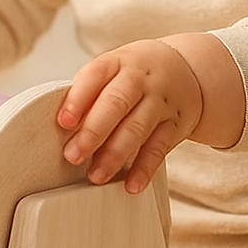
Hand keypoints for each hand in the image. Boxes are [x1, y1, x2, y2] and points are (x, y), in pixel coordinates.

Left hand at [57, 39, 203, 193]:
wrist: (186, 70)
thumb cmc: (135, 74)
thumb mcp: (112, 69)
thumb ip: (89, 92)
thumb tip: (61, 127)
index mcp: (116, 63)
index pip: (95, 75)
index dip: (78, 99)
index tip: (63, 122)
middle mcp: (139, 79)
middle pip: (116, 103)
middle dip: (93, 132)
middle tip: (74, 156)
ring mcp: (159, 102)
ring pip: (137, 128)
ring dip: (115, 154)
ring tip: (96, 175)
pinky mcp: (175, 124)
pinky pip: (159, 148)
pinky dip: (145, 168)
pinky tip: (131, 184)